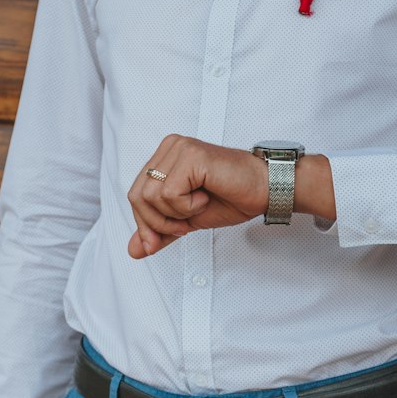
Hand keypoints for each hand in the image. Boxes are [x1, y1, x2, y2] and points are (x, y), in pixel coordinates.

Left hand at [127, 135, 268, 257]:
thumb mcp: (186, 220)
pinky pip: (170, 193)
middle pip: (137, 196)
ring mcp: (180, 148)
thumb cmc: (230, 198)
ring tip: (199, 206)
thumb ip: (159, 231)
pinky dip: (187, 206)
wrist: (263, 191)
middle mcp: (170, 147)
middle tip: (186, 223)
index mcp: (165, 157)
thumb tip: (133, 250)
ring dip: (176, 213)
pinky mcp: (191, 155)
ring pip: (151, 196)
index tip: (162, 239)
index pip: (135, 194)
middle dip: (159, 221)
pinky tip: (205, 197)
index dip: (145, 223)